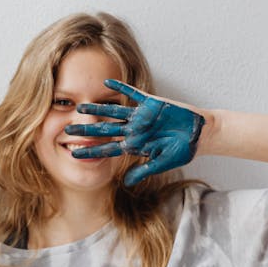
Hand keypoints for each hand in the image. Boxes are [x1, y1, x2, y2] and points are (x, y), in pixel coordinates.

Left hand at [64, 79, 204, 186]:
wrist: (200, 133)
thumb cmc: (183, 150)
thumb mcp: (162, 162)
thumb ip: (144, 170)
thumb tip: (126, 183)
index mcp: (135, 145)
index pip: (108, 148)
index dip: (92, 150)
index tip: (73, 153)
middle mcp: (134, 130)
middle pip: (105, 129)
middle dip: (87, 130)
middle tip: (67, 129)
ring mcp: (141, 116)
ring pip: (114, 112)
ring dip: (98, 109)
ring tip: (80, 106)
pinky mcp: (151, 103)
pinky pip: (133, 94)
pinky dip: (121, 89)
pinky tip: (107, 83)